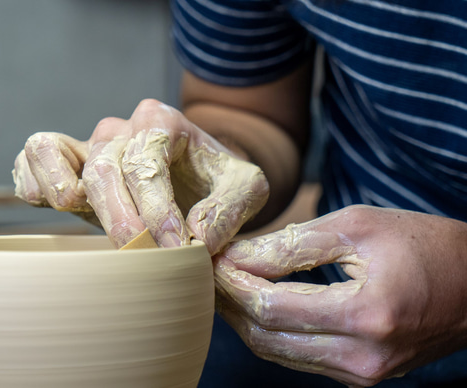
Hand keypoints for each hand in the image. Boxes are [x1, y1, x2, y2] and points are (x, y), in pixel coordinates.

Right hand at [13, 99, 268, 253]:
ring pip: (59, 150)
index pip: (148, 162)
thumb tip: (199, 239)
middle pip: (105, 165)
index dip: (158, 207)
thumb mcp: (245, 188)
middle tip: (138, 253)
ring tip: (74, 209)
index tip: (174, 248)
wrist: (198, 173)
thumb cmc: (218, 179)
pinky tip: (45, 202)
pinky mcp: (67, 159)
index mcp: (163, 123)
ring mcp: (91, 142)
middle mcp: (123, 128)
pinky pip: (35, 154)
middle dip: (118, 214)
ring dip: (60, 183)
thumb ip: (229, 209)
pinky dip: (31, 176)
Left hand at [213, 205, 466, 385]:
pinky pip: (298, 358)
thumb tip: (239, 256)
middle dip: (230, 302)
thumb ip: (294, 243)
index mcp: (366, 315)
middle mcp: (362, 357)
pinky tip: (258, 305)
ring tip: (226, 286)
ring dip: (245, 320)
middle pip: (266, 336)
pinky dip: (271, 332)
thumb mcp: (358, 226)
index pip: (271, 306)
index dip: (232, 282)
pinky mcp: (361, 377)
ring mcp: (362, 374)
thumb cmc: (423, 244)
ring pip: (276, 352)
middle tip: (209, 272)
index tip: (210, 258)